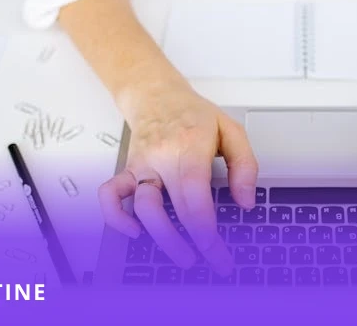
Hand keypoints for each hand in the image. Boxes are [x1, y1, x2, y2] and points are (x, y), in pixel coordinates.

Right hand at [97, 81, 257, 274]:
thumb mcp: (231, 129)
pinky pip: (110, 195)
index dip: (205, 230)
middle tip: (211, 262)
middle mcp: (161, 157)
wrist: (156, 94)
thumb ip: (245, 164)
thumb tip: (246, 200)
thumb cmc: (194, 114)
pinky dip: (116, 218)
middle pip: (172, 208)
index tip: (218, 252)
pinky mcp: (127, 170)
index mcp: (190, 146)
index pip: (195, 196)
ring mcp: (141, 165)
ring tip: (183, 257)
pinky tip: (135, 232)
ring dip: (161, 238)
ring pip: (142, 207)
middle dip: (192, 243)